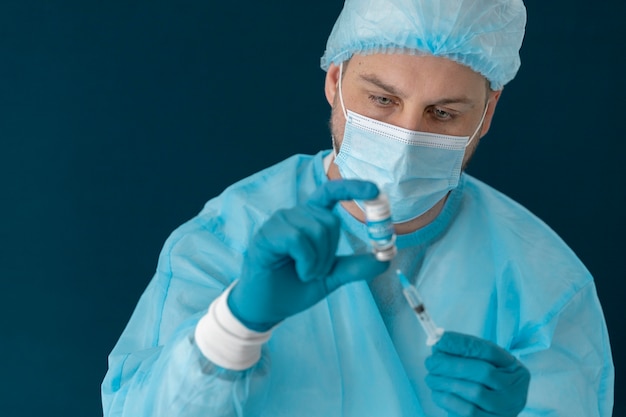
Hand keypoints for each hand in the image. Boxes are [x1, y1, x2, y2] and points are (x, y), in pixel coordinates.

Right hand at [228, 179, 389, 330]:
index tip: (376, 191)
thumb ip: (355, 266)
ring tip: (304, 273)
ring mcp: (279, 222)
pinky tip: (298, 272)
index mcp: (310, 218)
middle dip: (330, 253)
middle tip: (315, 271)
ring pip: (315, 230)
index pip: (331, 193)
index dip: (353, 188)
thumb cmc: (294, 287)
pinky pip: (298, 240)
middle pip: (329, 221)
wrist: (267, 308)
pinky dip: (306, 262)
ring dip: (317, 261)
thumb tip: (385, 258)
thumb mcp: (331, 276)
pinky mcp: (266, 234)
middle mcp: (295, 214)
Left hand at [425, 331, 529, 416]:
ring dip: (446, 383)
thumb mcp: (479, 363)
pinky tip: (437, 393)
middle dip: (451, 365)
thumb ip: (462, 351)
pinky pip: (468, 412)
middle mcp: (515, 389)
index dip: (462, 344)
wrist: (491, 410)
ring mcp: (506, 409)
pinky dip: (448, 400)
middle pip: (482, 372)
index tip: (439, 339)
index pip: (488, 350)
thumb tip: (437, 341)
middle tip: (430, 362)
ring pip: (474, 392)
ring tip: (431, 378)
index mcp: (514, 368)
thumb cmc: (482, 382)